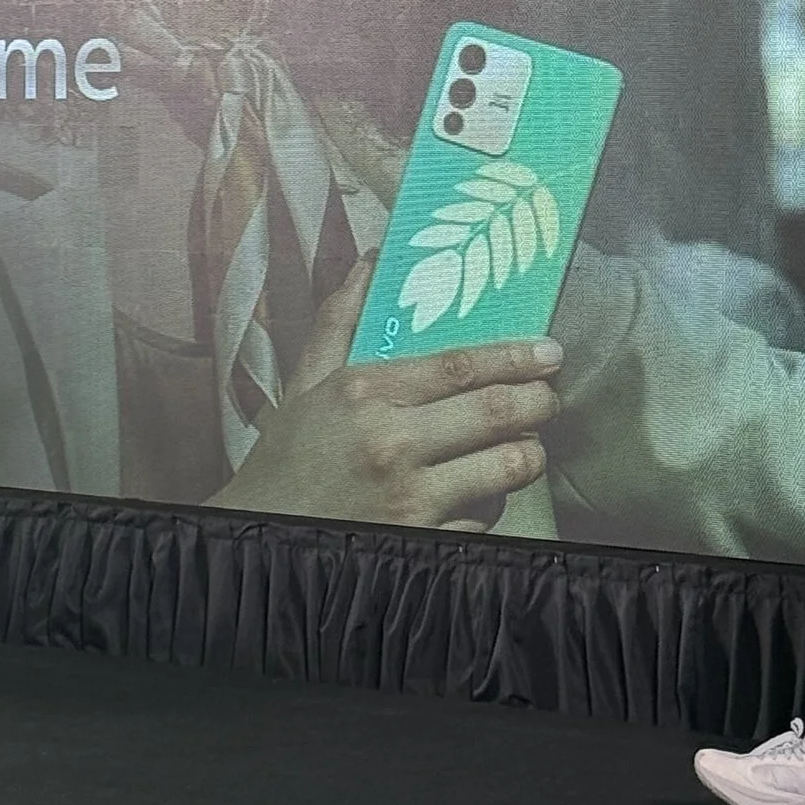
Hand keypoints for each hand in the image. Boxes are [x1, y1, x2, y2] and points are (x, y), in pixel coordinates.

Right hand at [210, 258, 562, 530]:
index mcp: (364, 393)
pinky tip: (480, 492)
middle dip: (540, 402)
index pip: (463, 365)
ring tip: (521, 445)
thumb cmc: (286, 460)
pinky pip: (488, 519)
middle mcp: (392, 443)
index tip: (547, 353)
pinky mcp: (423, 543)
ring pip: (507, 468)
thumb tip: (375, 261)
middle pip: (500, 412)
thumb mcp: (305, 384)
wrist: (257, 538)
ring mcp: (411, 499)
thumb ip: (341, 320)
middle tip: (547, 397)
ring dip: (525, 454)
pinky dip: (493, 503)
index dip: (517, 356)